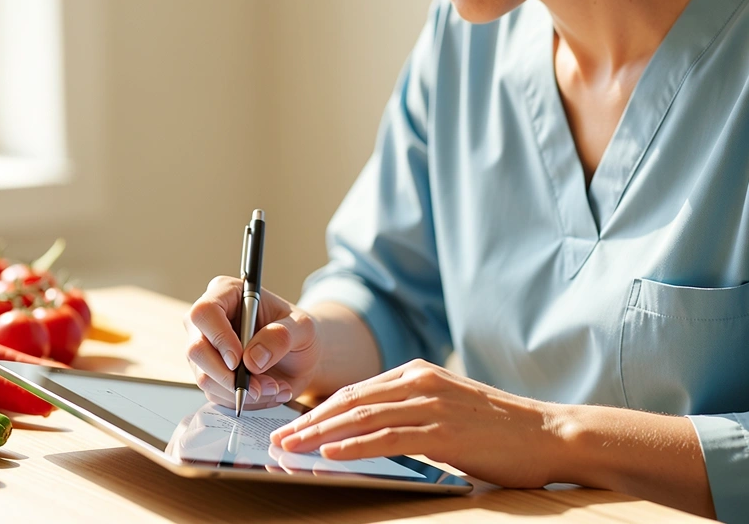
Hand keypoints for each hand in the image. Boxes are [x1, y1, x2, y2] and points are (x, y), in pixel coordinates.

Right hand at [184, 275, 321, 410]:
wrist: (300, 357)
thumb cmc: (298, 333)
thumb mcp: (302, 329)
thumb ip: (281, 337)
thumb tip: (253, 359)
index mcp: (227, 294)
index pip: (205, 312)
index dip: (219, 338)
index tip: (239, 361)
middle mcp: (209, 320)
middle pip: (196, 349)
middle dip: (228, 375)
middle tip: (258, 386)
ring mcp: (206, 348)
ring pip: (204, 377)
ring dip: (241, 391)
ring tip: (273, 387)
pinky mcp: (209, 373)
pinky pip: (216, 393)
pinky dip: (243, 399)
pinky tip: (266, 391)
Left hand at [269, 359, 561, 487]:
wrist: (549, 433)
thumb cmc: (498, 428)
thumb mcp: (446, 408)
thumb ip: (409, 412)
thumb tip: (368, 432)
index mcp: (417, 373)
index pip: (354, 390)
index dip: (319, 409)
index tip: (293, 425)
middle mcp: (418, 382)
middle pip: (349, 400)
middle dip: (309, 421)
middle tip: (279, 438)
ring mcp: (430, 404)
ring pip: (361, 416)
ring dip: (320, 434)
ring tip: (292, 448)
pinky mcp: (443, 431)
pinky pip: (387, 436)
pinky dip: (354, 445)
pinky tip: (330, 454)